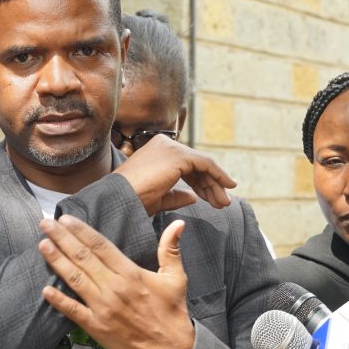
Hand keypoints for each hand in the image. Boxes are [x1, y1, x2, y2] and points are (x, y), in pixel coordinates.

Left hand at [39, 215, 192, 348]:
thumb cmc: (173, 312)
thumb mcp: (176, 277)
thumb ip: (171, 248)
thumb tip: (178, 223)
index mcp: (131, 273)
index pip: (100, 245)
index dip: (81, 230)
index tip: (66, 218)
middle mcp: (114, 287)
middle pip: (83, 257)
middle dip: (62, 238)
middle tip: (45, 223)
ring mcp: (103, 308)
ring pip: (75, 279)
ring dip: (57, 261)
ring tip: (42, 245)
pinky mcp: (97, 327)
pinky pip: (74, 311)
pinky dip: (59, 301)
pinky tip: (45, 289)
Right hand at [112, 134, 235, 214]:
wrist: (120, 199)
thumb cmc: (132, 201)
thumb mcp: (158, 197)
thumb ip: (176, 194)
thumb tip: (193, 197)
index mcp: (156, 151)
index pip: (185, 165)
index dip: (200, 183)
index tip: (211, 199)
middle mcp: (164, 144)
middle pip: (195, 164)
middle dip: (210, 185)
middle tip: (222, 203)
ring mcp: (171, 148)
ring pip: (202, 165)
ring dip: (215, 184)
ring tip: (224, 203)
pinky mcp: (179, 155)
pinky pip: (205, 164)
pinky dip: (218, 175)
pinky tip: (227, 186)